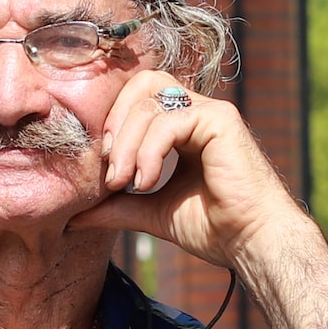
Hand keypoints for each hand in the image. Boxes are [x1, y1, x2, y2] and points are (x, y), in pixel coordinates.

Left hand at [71, 65, 310, 269]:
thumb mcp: (153, 212)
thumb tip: (75, 215)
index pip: (137, 100)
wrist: (252, 243)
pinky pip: (169, 120)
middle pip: (141, 86)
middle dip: (116, 124)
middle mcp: (197, 112)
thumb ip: (118, 206)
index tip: (106, 173)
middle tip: (110, 172)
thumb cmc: (215, 228)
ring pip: (150, 103)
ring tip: (125, 184)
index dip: (114, 126)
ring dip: (128, 146)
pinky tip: (147, 182)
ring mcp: (210, 112)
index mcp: (182, 127)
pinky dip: (149, 151)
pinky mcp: (220, 120)